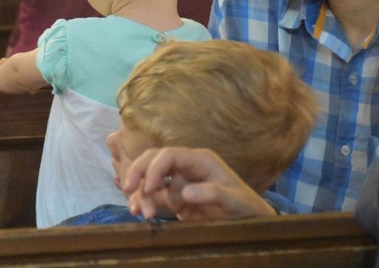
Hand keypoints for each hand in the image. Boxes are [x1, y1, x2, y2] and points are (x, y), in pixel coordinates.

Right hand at [122, 147, 276, 221]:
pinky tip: (139, 213)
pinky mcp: (174, 198)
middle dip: (138, 172)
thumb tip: (184, 192)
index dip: (154, 168)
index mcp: (200, 160)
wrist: (250, 223)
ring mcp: (178, 182)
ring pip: (149, 178)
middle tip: (128, 189)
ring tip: (139, 213)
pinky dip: (143, 202)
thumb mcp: (235, 201)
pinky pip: (152, 195)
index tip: (148, 188)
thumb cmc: (246, 207)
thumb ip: (212, 194)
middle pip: (153, 159)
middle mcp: (185, 167)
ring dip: (140, 193)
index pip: (169, 155)